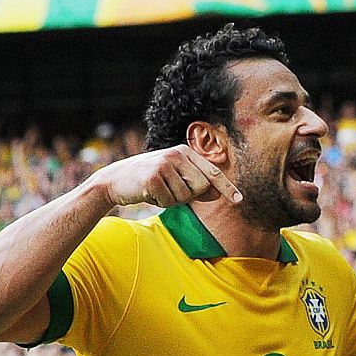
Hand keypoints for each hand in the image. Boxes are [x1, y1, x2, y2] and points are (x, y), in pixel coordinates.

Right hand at [94, 145, 241, 209]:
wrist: (116, 180)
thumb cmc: (148, 181)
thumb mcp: (173, 179)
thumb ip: (194, 184)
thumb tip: (217, 193)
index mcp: (185, 152)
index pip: (212, 172)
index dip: (227, 187)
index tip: (240, 200)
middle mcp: (177, 154)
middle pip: (201, 187)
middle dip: (188, 196)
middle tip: (169, 191)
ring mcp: (165, 164)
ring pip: (185, 196)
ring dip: (172, 200)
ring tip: (158, 191)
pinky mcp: (154, 176)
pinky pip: (169, 201)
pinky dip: (160, 202)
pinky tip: (149, 193)